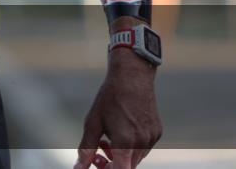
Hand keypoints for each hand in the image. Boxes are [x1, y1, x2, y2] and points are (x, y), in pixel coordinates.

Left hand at [75, 48, 160, 168]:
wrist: (132, 76)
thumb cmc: (110, 98)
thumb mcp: (93, 122)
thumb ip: (86, 148)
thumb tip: (79, 168)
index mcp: (125, 142)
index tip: (98, 163)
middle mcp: (142, 143)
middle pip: (127, 167)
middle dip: (111, 164)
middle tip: (98, 153)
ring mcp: (152, 138)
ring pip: (135, 159)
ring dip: (121, 156)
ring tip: (107, 140)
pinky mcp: (157, 132)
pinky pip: (143, 148)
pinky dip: (131, 146)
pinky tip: (121, 131)